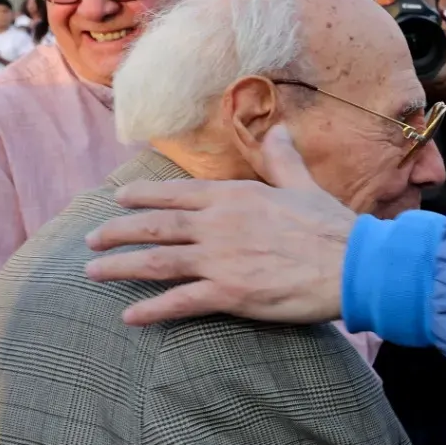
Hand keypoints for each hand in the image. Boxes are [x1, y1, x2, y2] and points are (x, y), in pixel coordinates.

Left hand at [85, 125, 354, 325]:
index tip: (118, 200)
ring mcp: (221, 259)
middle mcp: (219, 224)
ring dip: (120, 267)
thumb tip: (278, 128)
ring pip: (156, 262)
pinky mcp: (230, 293)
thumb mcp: (304, 185)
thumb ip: (282, 159)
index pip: (177, 193)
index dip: (143, 197)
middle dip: (117, 232)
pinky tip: (129, 316)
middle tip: (91, 240)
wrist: (354, 264)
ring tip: (92, 272)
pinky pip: (179, 302)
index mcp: (235, 196)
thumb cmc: (333, 227)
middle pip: (155, 226)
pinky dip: (151, 310)